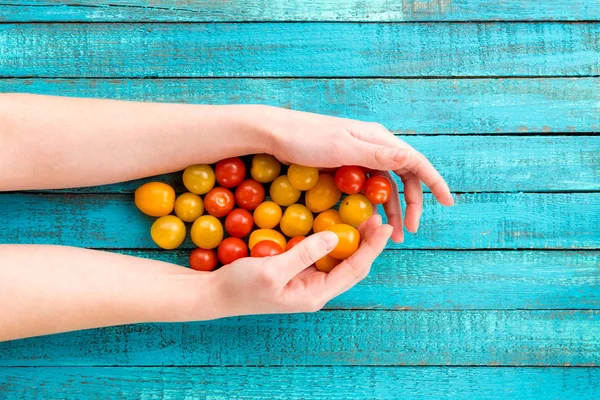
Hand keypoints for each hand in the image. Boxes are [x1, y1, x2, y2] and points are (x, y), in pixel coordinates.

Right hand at [210, 215, 391, 316]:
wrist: (214, 294)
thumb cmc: (240, 286)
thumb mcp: (271, 270)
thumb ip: (304, 253)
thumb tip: (334, 236)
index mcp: (314, 294)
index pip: (353, 269)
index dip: (371, 247)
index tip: (383, 225)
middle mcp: (315, 289)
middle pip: (351, 264)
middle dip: (365, 241)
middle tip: (373, 214)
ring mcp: (306, 280)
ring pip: (337, 259)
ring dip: (350, 238)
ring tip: (359, 215)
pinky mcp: (296, 270)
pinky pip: (320, 253)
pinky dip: (330, 238)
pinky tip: (332, 221)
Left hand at [255, 106, 453, 241]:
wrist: (273, 135)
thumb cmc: (306, 140)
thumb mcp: (343, 148)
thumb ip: (378, 155)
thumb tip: (413, 159)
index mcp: (377, 140)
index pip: (415, 162)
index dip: (434, 183)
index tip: (448, 203)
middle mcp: (372, 146)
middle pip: (403, 177)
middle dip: (411, 204)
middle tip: (410, 232)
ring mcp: (357, 157)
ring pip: (384, 186)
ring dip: (392, 209)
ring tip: (396, 234)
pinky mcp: (343, 166)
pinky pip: (365, 188)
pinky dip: (373, 205)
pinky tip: (371, 221)